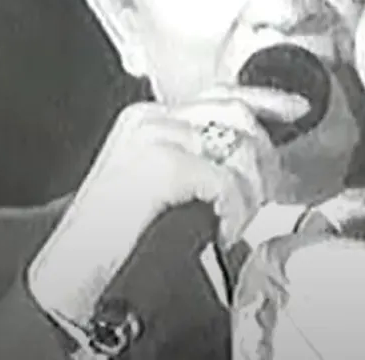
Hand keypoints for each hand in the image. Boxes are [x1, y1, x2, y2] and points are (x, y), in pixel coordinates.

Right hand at [27, 86, 309, 323]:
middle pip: (236, 114)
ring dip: (253, 188)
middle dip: (264, 155)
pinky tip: (224, 228)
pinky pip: (227, 181)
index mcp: (147, 116)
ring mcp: (155, 138)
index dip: (265, 99)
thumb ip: (190, 157)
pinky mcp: (161, 167)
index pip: (219, 94)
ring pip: (238, 146)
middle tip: (267, 193)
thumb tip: (246, 157)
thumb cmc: (113, 237)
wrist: (68, 270)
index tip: (297, 111)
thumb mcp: (152, 183)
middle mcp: (151, 118)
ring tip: (240, 218)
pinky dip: (236, 208)